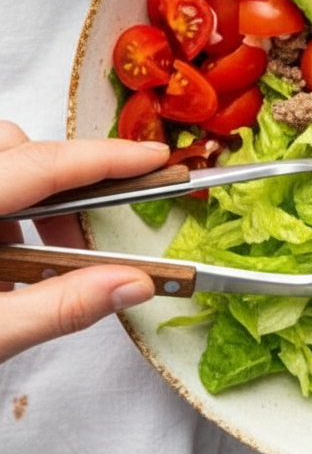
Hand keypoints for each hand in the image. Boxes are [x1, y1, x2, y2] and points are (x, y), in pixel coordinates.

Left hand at [0, 120, 168, 361]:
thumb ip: (61, 307)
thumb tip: (133, 284)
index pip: (45, 164)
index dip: (106, 159)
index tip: (154, 159)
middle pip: (17, 146)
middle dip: (63, 181)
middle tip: (84, 237)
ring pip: (3, 164)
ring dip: (33, 202)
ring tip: (41, 262)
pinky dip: (8, 213)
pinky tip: (8, 263)